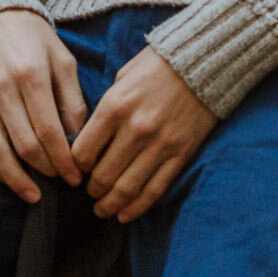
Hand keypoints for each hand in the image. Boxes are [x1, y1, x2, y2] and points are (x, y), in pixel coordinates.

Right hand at [0, 9, 86, 202]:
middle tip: (61, 182)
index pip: (49, 131)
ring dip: (16, 178)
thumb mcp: (62, 59)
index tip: (75, 177)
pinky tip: (8, 177)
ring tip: (34, 195)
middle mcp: (1, 88)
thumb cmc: (31, 36)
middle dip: (46, 170)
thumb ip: (72, 99)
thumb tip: (79, 139)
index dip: (63, 160)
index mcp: (30, 74)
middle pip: (24, 145)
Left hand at [71, 46, 216, 222]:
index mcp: (114, 107)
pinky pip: (155, 189)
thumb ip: (104, 109)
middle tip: (88, 192)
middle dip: (91, 189)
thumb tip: (87, 140)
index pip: (82, 152)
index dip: (74, 167)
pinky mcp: (181, 155)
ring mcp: (160, 145)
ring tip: (102, 209)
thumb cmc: (157, 66)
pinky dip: (137, 207)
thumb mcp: (121, 78)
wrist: (203, 62)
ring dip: (109, 204)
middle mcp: (135, 130)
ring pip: (127, 188)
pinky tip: (125, 214)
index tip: (74, 170)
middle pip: (102, 175)